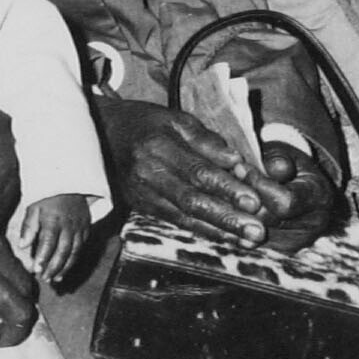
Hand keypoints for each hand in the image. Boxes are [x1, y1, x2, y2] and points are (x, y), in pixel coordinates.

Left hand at [18, 193, 91, 283]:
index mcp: (53, 220)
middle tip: (46, 279)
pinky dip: (75, 258)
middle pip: (63, 251)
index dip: (43, 258)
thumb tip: (23, 245)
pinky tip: (67, 267)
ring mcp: (79, 227)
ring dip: (65, 267)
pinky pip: (82, 246)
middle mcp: (68, 225)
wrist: (70, 181)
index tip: (37, 270)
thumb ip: (29, 226)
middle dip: (54, 267)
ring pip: (74, 251)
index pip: (48, 243)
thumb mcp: (34, 206)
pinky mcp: (86, 227)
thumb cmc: (48, 196)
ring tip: (56, 279)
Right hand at [103, 95, 331, 249]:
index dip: (226, 187)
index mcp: (158, 146)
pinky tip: (227, 239)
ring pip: (185, 217)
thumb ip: (205, 139)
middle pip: (192, 200)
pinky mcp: (143, 208)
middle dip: (227, 218)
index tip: (253, 200)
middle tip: (257, 231)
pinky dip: (203, 232)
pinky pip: (177, 223)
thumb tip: (236, 161)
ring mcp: (144, 195)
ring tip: (248, 240)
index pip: (197, 170)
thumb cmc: (147, 123)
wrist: (102, 135)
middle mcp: (149, 174)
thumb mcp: (175, 119)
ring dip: (219, 231)